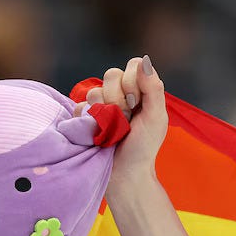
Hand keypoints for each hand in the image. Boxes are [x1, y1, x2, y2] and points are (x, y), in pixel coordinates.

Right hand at [85, 55, 166, 190]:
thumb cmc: (143, 148)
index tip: (138, 103)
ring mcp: (100, 104)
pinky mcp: (84, 116)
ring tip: (114, 130)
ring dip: (105, 113)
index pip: (133, 65)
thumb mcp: (155, 119)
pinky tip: (98, 134)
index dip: (133, 81)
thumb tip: (144, 61)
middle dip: (120, 99)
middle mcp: (120, 93)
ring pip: (94, 91)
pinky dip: (90, 121)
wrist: (124, 174)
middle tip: (126, 120)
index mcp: (140, 91)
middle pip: (111, 74)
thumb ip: (153, 89)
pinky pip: (80, 107)